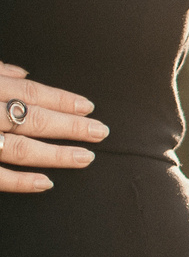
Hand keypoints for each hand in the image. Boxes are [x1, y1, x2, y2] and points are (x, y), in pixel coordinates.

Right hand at [0, 63, 106, 192]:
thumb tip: (22, 73)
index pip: (29, 93)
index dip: (61, 100)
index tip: (88, 107)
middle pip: (34, 119)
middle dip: (71, 126)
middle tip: (100, 132)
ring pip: (20, 148)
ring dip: (56, 154)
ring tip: (86, 158)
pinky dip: (21, 181)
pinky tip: (47, 183)